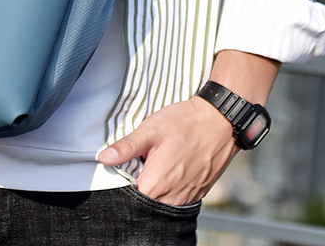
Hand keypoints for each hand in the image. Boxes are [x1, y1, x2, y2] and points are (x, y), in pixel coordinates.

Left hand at [98, 96, 237, 205]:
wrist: (220, 122)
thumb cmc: (186, 123)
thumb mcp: (150, 130)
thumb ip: (126, 147)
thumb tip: (104, 158)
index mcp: (157, 183)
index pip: (130, 197)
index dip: (122, 184)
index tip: (122, 169)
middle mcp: (173, 197)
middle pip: (145, 203)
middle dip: (138, 187)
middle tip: (140, 164)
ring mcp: (187, 197)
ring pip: (161, 202)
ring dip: (154, 189)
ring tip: (155, 165)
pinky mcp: (197, 194)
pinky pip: (176, 199)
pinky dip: (168, 189)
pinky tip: (168, 169)